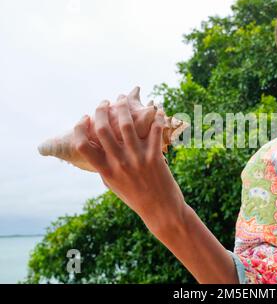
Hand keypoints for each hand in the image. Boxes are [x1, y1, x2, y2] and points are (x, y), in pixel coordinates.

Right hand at [73, 95, 186, 233]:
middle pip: (103, 129)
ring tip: (124, 100)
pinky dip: (156, 117)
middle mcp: (119, 164)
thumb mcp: (115, 185)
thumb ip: (105, 169)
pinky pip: (154, 131)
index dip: (80, 128)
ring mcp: (137, 160)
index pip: (82, 146)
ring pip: (127, 125)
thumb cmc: (137, 198)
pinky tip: (156, 109)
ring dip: (125, 108)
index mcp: (106, 171)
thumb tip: (96, 153)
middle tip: (104, 103)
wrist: (161, 211)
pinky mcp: (155, 157)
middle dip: (102, 110)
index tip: (84, 118)